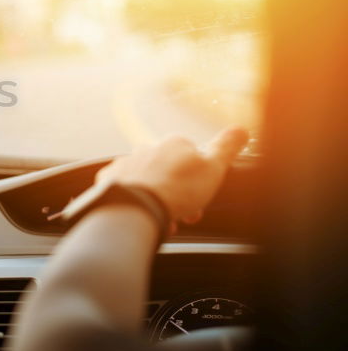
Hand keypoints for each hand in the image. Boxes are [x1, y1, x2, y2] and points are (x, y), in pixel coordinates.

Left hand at [95, 127, 248, 225]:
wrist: (136, 205)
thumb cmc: (177, 189)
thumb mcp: (214, 167)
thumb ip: (227, 147)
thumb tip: (241, 130)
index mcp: (174, 144)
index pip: (192, 157)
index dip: (201, 180)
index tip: (202, 196)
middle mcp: (148, 148)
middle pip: (170, 172)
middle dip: (180, 193)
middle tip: (185, 214)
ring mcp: (127, 163)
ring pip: (148, 182)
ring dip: (158, 200)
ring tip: (164, 220)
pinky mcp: (109, 179)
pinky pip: (126, 190)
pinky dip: (136, 203)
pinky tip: (143, 215)